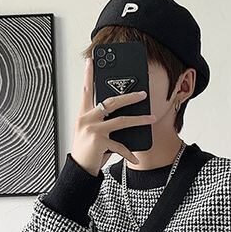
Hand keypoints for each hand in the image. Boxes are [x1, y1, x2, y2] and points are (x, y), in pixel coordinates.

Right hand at [71, 57, 156, 176]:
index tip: (91, 61)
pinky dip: (129, 153)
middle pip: (111, 102)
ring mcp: (93, 130)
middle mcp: (87, 119)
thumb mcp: (91, 134)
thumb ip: (102, 123)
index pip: (86, 91)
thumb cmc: (87, 152)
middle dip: (129, 97)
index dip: (89, 75)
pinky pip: (120, 145)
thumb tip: (122, 116)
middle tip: (143, 94)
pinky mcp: (99, 142)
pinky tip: (136, 159)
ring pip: (121, 121)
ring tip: (152, 118)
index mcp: (83, 115)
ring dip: (139, 120)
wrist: (79, 170)